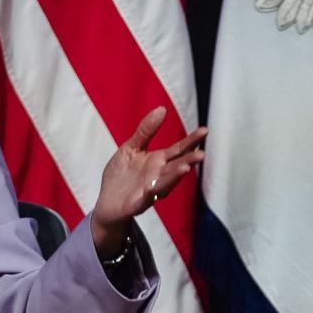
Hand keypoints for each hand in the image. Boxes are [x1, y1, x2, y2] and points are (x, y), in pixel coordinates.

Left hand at [91, 107, 207, 256]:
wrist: (107, 202)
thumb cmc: (122, 174)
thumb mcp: (131, 148)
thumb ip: (146, 131)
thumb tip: (162, 108)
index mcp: (158, 161)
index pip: (178, 150)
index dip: (191, 141)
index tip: (204, 131)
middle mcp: (158, 176)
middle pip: (176, 167)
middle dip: (188, 161)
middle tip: (201, 155)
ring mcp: (150, 190)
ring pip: (165, 183)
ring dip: (174, 176)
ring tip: (185, 167)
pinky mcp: (137, 203)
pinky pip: (144, 198)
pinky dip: (148, 194)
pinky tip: (151, 189)